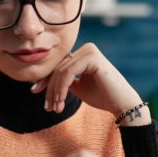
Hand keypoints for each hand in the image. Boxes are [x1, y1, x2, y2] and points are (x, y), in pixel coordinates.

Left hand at [32, 43, 148, 124]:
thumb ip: (64, 81)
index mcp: (83, 53)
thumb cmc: (102, 97)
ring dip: (55, 92)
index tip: (35, 92)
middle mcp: (86, 48)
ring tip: (54, 108)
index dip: (46, 80)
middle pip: (58, 68)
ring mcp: (90, 51)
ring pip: (61, 72)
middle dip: (50, 89)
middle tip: (47, 107)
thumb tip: (44, 81)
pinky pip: (68, 73)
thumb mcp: (77, 87)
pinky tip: (60, 101)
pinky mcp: (92, 57)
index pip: (59, 65)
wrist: (122, 105)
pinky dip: (61, 89)